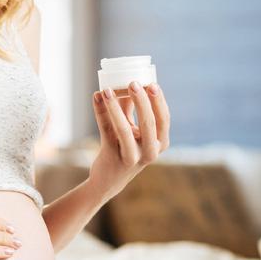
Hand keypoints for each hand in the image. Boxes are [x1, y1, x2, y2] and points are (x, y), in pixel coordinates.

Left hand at [89, 81, 170, 198]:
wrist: (108, 179)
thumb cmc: (124, 147)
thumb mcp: (133, 128)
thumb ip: (131, 107)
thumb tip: (125, 80)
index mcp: (161, 143)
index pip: (164, 119)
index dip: (158, 101)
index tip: (152, 83)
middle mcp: (150, 152)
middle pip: (149, 124)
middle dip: (142, 101)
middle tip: (132, 82)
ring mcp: (131, 157)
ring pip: (125, 130)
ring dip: (115, 107)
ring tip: (107, 90)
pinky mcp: (112, 158)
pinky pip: (106, 131)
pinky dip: (100, 112)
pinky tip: (96, 97)